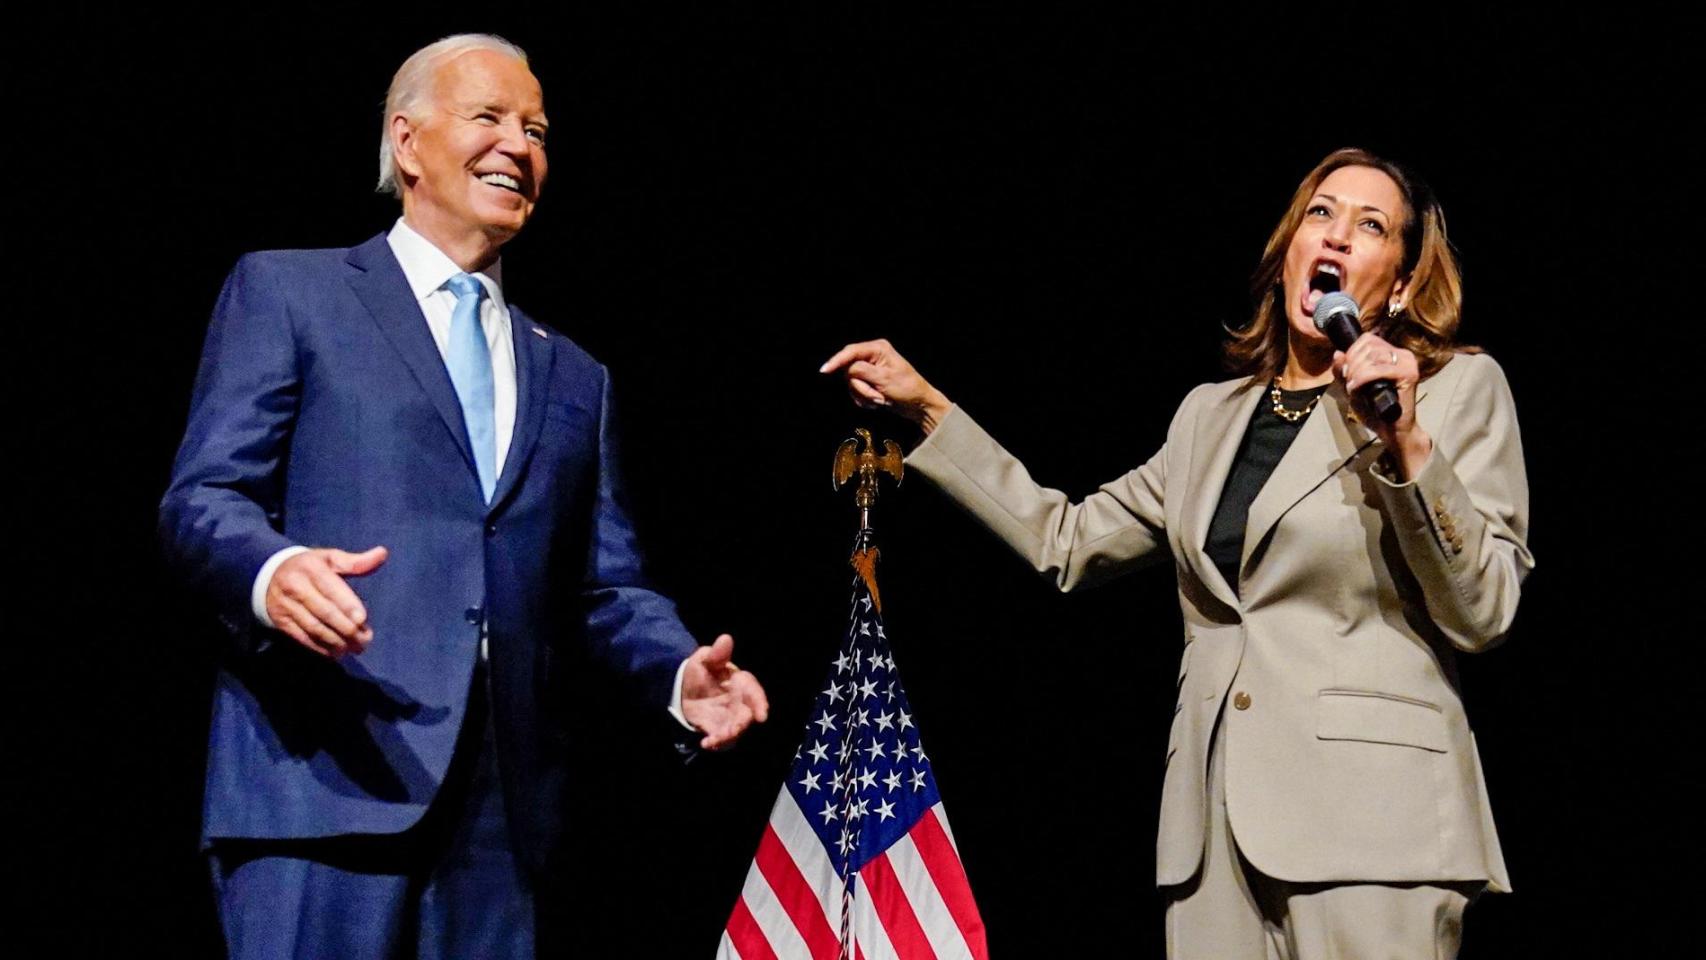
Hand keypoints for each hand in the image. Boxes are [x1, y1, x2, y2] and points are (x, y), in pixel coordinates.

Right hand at [265, 546, 388, 658]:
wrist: (269, 575)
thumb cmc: (309, 567)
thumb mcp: (329, 558)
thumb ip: (356, 561)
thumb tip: (382, 553)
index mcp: (311, 568)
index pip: (331, 589)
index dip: (347, 605)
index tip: (362, 620)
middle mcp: (296, 587)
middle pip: (324, 612)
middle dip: (346, 628)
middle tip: (365, 640)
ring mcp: (286, 606)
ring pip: (314, 627)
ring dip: (335, 641)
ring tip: (353, 648)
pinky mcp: (281, 621)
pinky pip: (302, 637)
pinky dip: (320, 647)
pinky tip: (335, 653)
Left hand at [680, 634, 769, 749]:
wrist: (684, 690)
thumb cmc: (701, 672)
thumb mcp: (704, 660)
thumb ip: (717, 654)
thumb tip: (726, 638)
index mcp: (740, 683)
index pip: (754, 692)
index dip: (760, 703)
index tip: (762, 715)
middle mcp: (740, 702)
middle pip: (747, 715)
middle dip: (742, 724)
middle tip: (733, 731)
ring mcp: (730, 717)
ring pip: (736, 729)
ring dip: (727, 736)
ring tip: (713, 739)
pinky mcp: (719, 729)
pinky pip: (721, 738)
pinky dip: (716, 742)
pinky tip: (705, 743)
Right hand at [819, 339, 952, 433]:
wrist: (919, 405)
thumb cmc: (907, 389)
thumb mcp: (884, 379)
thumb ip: (862, 371)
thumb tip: (846, 369)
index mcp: (878, 349)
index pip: (850, 352)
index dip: (836, 361)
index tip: (824, 371)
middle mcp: (872, 356)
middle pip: (849, 370)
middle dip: (860, 387)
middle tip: (877, 397)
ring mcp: (870, 369)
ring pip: (852, 383)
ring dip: (864, 395)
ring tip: (881, 400)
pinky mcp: (869, 381)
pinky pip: (856, 390)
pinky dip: (865, 399)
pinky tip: (878, 402)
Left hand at [1334, 332, 1431, 479]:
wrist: (1392, 431)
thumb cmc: (1375, 410)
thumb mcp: (1352, 387)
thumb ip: (1342, 371)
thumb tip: (1337, 353)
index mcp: (1391, 353)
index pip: (1367, 339)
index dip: (1351, 352)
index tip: (1346, 372)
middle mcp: (1402, 354)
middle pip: (1369, 345)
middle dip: (1352, 363)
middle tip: (1348, 382)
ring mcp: (1407, 363)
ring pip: (1373, 355)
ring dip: (1356, 371)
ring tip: (1352, 388)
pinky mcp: (1409, 374)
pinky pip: (1378, 369)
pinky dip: (1362, 378)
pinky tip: (1355, 389)